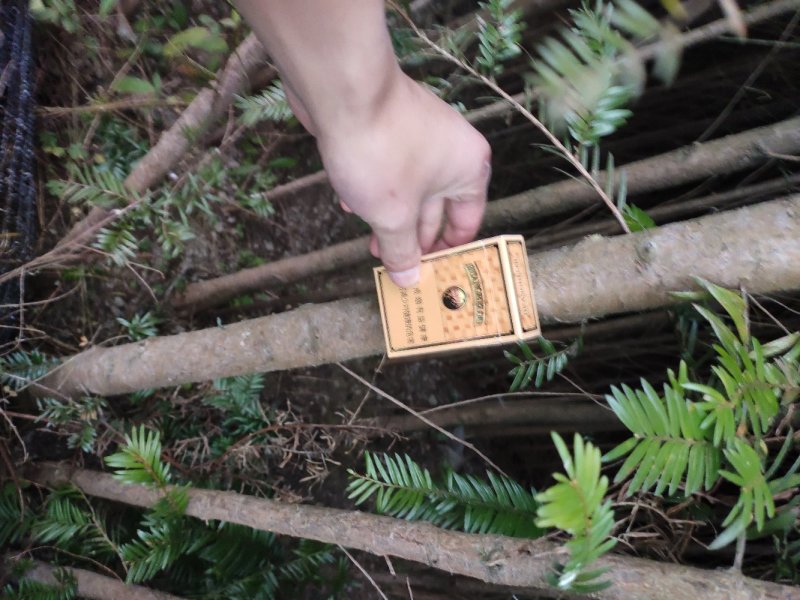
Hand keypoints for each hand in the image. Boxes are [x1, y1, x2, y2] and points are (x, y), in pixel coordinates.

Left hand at [310, 74, 490, 286]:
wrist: (342, 89)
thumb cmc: (380, 151)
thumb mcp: (392, 216)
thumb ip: (402, 251)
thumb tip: (409, 280)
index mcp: (469, 168)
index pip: (468, 221)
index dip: (448, 251)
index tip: (430, 274)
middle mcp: (451, 149)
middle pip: (438, 208)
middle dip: (414, 238)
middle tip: (397, 266)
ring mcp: (419, 134)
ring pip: (409, 189)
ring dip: (390, 218)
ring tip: (372, 246)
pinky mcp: (389, 126)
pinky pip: (388, 168)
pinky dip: (374, 190)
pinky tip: (351, 206)